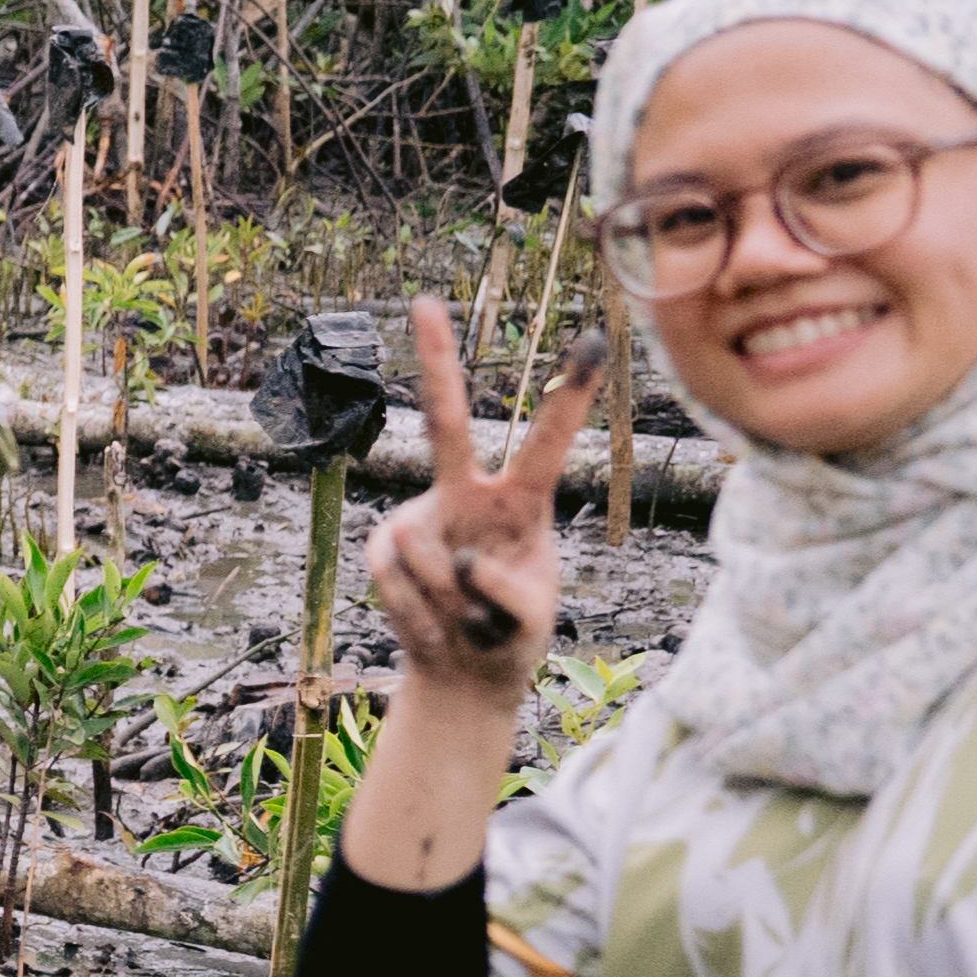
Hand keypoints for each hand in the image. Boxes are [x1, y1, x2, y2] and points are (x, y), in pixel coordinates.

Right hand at [358, 300, 600, 693]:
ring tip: (463, 623)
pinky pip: (396, 575)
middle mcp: (468, 496)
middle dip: (436, 365)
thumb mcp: (534, 620)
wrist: (460, 672)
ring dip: (449, 606)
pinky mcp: (383, 544)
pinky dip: (416, 612)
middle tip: (423, 304)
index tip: (593, 340)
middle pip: (447, 427)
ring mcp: (420, 517)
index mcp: (523, 505)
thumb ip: (510, 589)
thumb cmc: (510, 636)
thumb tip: (467, 562)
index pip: (547, 444)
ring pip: (428, 553)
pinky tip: (433, 624)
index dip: (569, 396)